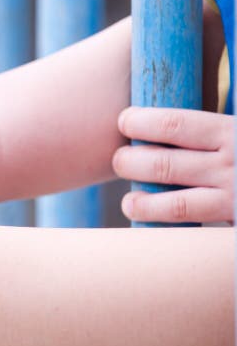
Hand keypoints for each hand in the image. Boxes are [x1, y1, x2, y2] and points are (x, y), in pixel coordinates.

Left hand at [112, 107, 233, 222]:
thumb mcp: (235, 132)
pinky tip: (155, 222)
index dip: (140, 123)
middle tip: (119, 160)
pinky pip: (193, 225)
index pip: (174, 124)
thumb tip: (157, 121)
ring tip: (129, 202)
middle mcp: (232, 161)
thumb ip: (209, 131)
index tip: (124, 121)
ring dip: (143, 203)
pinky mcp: (236, 219)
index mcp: (229, 131)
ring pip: (176, 203)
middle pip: (165, 164)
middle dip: (131, 163)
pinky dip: (167, 223)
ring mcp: (234, 195)